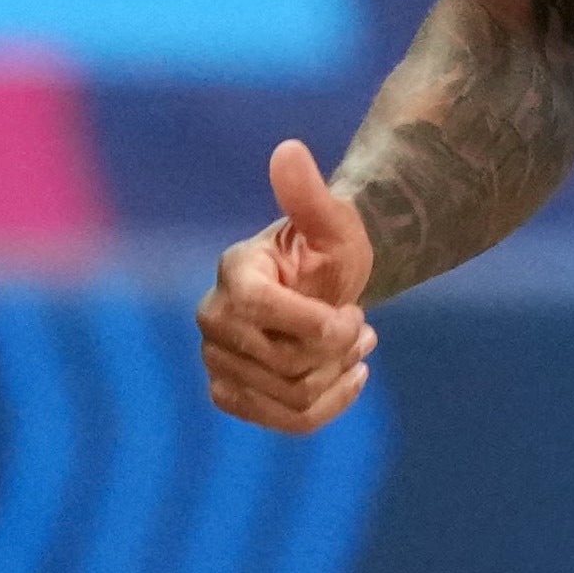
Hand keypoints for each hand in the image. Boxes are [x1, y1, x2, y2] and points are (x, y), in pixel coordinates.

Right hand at [199, 137, 376, 432]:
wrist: (322, 285)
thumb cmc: (328, 250)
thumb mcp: (332, 222)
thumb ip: (309, 194)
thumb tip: (288, 150)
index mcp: (234, 272)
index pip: (261, 310)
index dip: (315, 324)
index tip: (357, 315)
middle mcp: (213, 317)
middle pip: (286, 364)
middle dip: (338, 350)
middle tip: (360, 324)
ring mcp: (216, 359)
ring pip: (292, 398)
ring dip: (338, 376)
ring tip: (354, 346)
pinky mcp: (229, 393)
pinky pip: (286, 422)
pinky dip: (329, 406)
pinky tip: (349, 378)